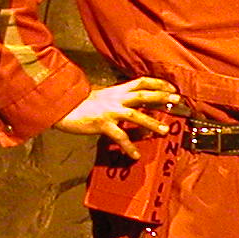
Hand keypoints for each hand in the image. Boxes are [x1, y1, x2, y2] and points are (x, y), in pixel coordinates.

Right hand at [56, 77, 177, 150]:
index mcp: (116, 90)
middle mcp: (115, 98)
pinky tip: (135, 155)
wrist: (61, 107)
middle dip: (161, 96)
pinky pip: (119, 136)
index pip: (141, 82)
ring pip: (136, 116)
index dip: (158, 83)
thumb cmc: (80, 103)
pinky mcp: (102, 124)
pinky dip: (129, 147)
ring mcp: (109, 111)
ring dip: (151, 124)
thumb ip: (117, 98)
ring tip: (164, 131)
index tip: (172, 87)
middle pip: (143, 95)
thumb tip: (132, 103)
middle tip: (177, 100)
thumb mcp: (101, 95)